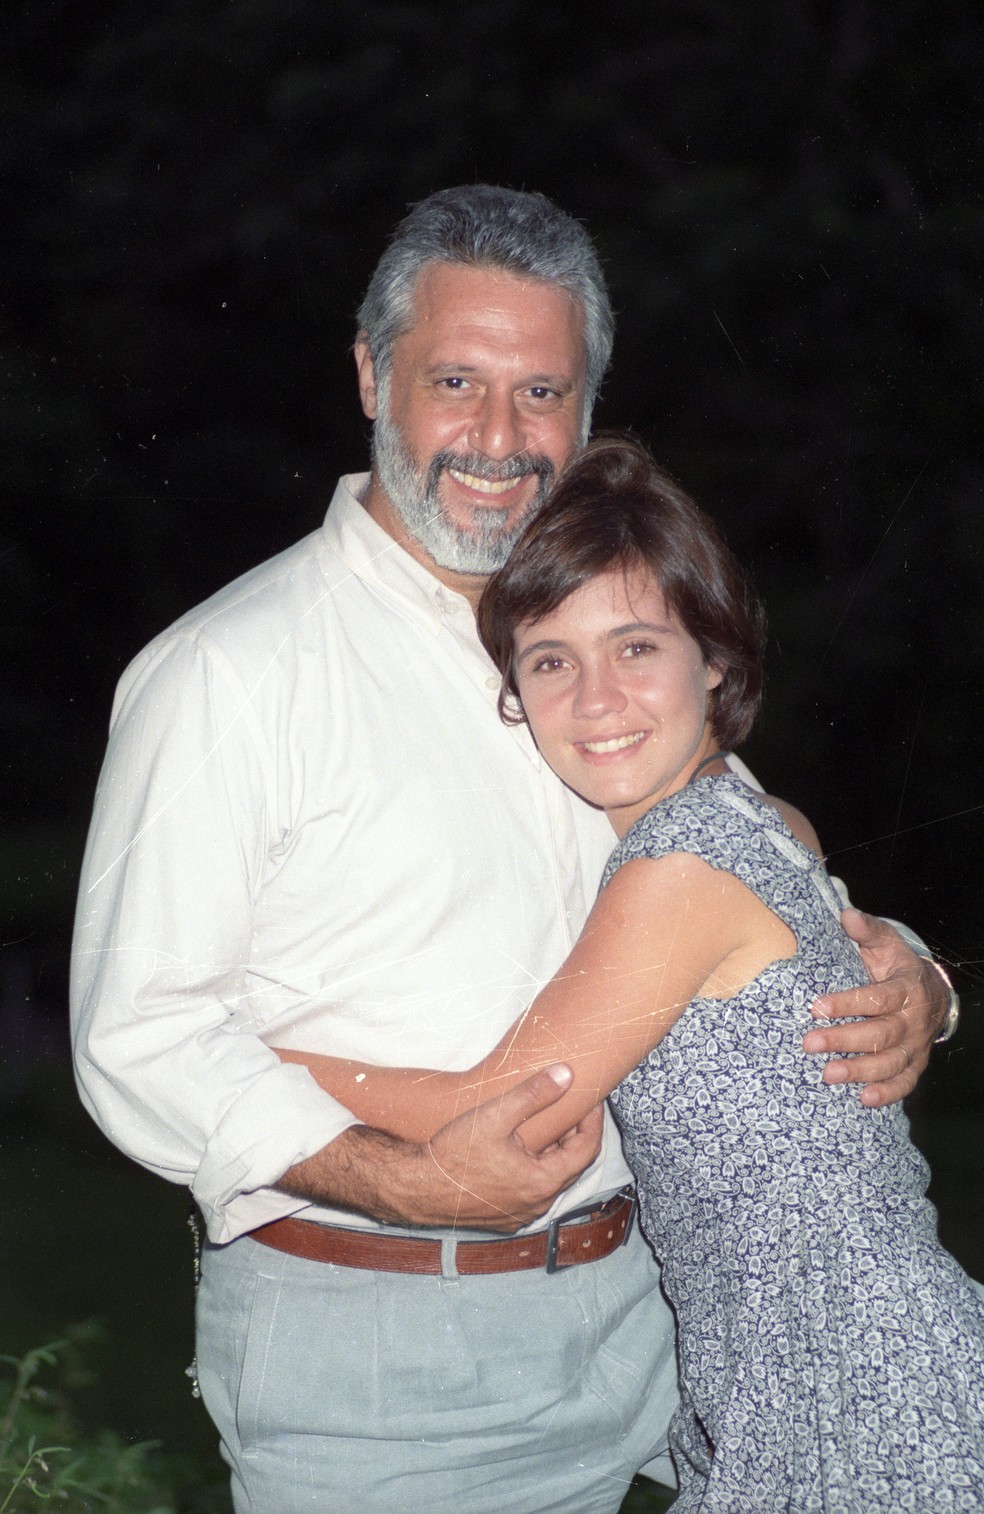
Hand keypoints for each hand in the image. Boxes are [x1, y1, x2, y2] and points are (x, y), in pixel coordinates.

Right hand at [280, 1064, 603, 1230]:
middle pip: (571, 1165)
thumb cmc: (454, 1153)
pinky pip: (530, 1191)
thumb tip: (567, 1073)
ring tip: (545, 1122)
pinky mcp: (502, 1217)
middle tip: (570, 1105)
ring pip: (549, 1179)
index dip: (592, 1120)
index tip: (589, 1098)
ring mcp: (520, 1214)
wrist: (416, 1186)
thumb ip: (534, 1093)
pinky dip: (534, 1168)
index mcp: (543, 1182)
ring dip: (553, 1152)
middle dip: (573, 1134)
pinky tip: (519, 1148)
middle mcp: (537, 1205)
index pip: (586, 1149)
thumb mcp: (496, 1115)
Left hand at [802, 909, 946, 1107]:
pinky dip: (887, 1093)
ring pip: (891, 1062)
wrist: (930, 992)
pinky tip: (863, 1099)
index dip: (848, 1003)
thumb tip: (846, 915)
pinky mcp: (916, 1064)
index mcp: (906, 988)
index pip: (878, 998)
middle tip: (810, 1044)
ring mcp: (916, 1045)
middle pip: (881, 1034)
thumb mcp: (885, 943)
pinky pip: (905, 1082)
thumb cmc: (896, 966)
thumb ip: (867, 930)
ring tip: (828, 1075)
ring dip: (860, 1071)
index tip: (816, 1007)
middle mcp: (913, 1020)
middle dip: (844, 1040)